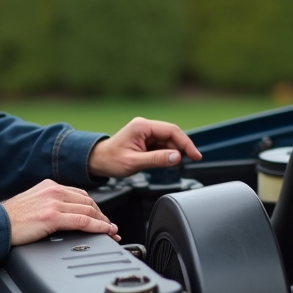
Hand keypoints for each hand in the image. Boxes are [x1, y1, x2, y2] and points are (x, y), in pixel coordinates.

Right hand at [1, 179, 119, 245]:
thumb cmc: (10, 220)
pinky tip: (105, 232)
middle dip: (103, 216)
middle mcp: (53, 191)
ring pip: (88, 211)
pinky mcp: (52, 216)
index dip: (95, 208)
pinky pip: (83, 221)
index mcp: (49, 186)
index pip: (80, 195)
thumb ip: (49, 205)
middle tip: (111, 227)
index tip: (102, 218)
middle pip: (88, 202)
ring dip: (104, 222)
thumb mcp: (33, 204)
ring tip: (112, 232)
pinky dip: (98, 227)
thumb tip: (64, 216)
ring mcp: (53, 202)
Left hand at [87, 117, 202, 178]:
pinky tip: (169, 162)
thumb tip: (176, 157)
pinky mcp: (145, 140)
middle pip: (172, 134)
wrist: (97, 161)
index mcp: (142, 127)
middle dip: (182, 148)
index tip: (195, 155)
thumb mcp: (134, 162)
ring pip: (168, 140)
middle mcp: (145, 126)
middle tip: (191, 161)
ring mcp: (145, 133)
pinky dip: (168, 153)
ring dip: (175, 152)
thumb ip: (157, 159)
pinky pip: (162, 145)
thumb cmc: (111, 160)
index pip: (171, 131)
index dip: (186, 143)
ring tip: (176, 165)